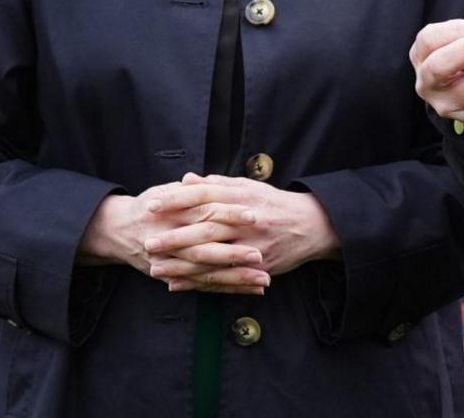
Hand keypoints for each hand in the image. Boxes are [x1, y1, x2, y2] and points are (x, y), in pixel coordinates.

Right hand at [76, 185, 264, 293]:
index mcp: (173, 213)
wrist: (115, 229)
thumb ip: (191, 189)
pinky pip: (201, 286)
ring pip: (205, 273)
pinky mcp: (171, 277)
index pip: (205, 212)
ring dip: (236, 278)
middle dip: (234, 254)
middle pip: (205, 248)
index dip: (229, 214)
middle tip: (261, 255)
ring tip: (264, 280)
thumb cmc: (149, 206)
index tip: (254, 215)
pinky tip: (249, 290)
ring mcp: (169, 263)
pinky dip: (226, 289)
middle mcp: (170, 240)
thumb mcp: (166, 191)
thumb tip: (213, 181)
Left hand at [142, 175, 339, 292]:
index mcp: (244, 197)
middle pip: (207, 227)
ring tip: (156, 268)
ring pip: (214, 255)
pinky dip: (200, 283)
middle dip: (176, 236)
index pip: (206, 195)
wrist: (314, 225)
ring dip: (183, 264)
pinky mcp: (258, 265)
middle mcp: (248, 219)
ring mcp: (254, 244)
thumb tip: (186, 179)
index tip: (152, 204)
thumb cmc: (276, 204)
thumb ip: (217, 184)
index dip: (178, 200)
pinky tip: (179, 285)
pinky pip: (225, 276)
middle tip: (148, 242)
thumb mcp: (250, 188)